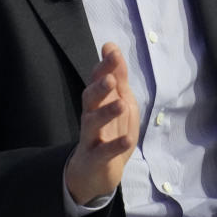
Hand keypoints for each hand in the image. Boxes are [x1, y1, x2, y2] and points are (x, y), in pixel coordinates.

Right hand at [65, 43, 139, 204]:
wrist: (97, 171)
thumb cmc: (111, 129)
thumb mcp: (120, 99)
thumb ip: (118, 75)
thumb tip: (111, 45)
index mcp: (97, 100)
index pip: (97, 78)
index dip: (104, 65)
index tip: (112, 51)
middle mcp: (90, 115)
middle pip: (90, 97)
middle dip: (100, 87)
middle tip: (111, 78)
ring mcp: (91, 137)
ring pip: (93, 122)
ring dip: (106, 113)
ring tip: (122, 105)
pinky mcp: (95, 158)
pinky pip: (104, 151)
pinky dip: (115, 146)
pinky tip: (126, 139)